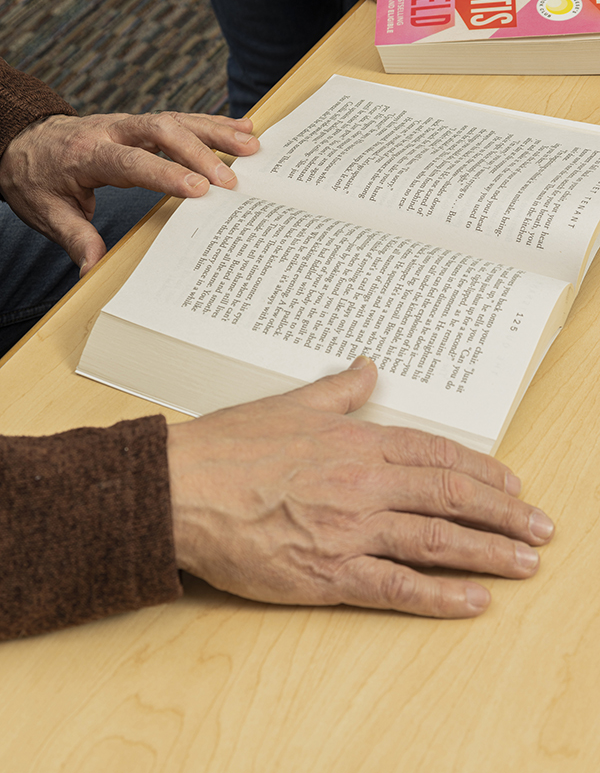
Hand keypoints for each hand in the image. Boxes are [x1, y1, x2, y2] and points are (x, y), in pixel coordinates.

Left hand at [0, 111, 258, 274]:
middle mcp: (112, 131)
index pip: (133, 161)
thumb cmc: (36, 179)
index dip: (167, 173)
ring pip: (177, 119)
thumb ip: (76, 238)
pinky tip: (239, 129)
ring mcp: (129, 124)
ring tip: (251, 146)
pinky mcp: (141, 125)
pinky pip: (180, 119)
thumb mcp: (48, 213)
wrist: (22, 142)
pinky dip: (210, 124)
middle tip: (231, 179)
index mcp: (88, 154)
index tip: (200, 190)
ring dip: (215, 132)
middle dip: (200, 152)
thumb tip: (92, 272)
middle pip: (161, 130)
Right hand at [167, 357, 553, 617]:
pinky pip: (398, 587)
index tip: (512, 484)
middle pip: (451, 496)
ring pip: (437, 540)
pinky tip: (474, 600)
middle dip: (504, 513)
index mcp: (356, 442)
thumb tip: (366, 367)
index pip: (437, 455)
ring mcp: (351, 529)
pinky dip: (441, 595)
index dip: (482, 471)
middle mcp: (364, 483)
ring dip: (489, 552)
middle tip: (541, 528)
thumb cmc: (229, 448)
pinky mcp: (329, 573)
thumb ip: (337, 390)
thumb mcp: (289, 404)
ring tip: (525, 563)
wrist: (183, 489)